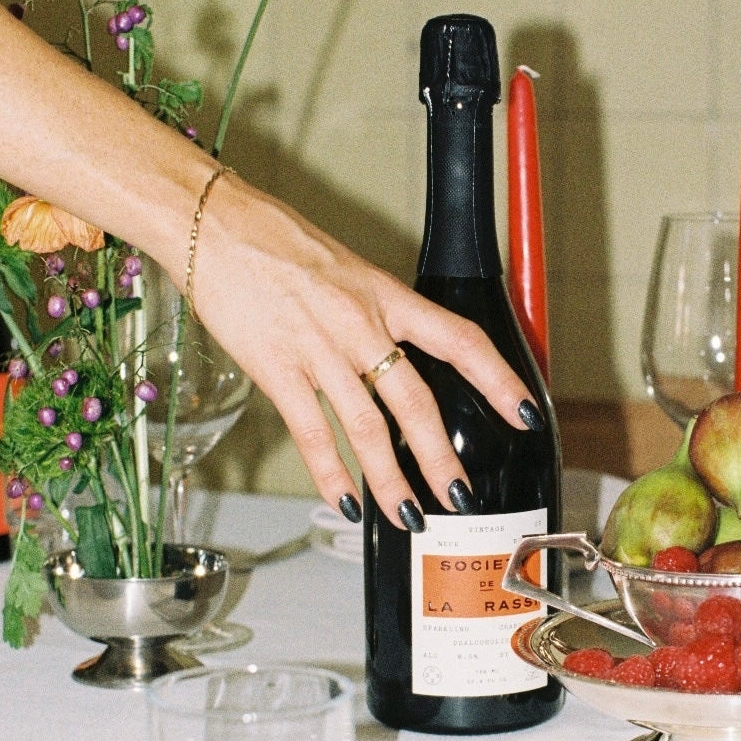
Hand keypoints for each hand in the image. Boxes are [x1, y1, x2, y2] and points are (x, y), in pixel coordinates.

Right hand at [189, 172, 540, 529]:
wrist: (216, 226)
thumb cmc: (276, 241)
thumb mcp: (347, 268)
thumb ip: (375, 312)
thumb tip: (394, 350)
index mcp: (386, 296)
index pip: (460, 340)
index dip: (499, 380)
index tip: (524, 411)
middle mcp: (361, 325)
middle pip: (417, 401)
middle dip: (442, 456)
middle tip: (460, 493)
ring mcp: (318, 349)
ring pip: (367, 427)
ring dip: (391, 479)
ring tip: (408, 515)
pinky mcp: (276, 369)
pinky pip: (311, 432)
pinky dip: (330, 473)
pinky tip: (345, 500)